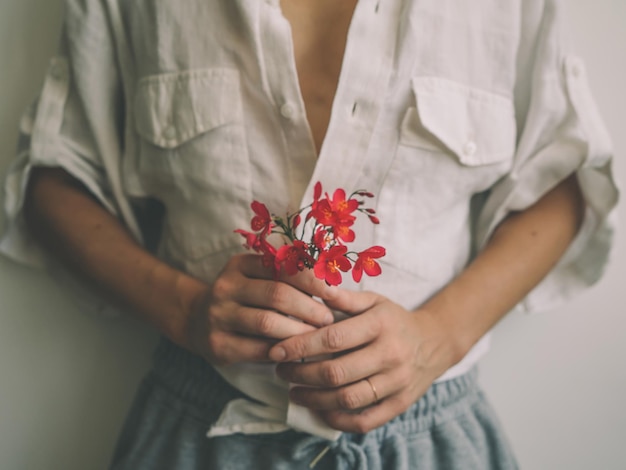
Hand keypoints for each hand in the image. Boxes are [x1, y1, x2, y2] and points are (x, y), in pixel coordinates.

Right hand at [184, 254, 336, 365]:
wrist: (196, 320)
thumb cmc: (243, 297)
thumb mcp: (256, 278)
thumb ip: (285, 276)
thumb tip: (332, 284)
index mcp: (240, 264)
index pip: (282, 266)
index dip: (312, 279)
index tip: (334, 292)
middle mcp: (226, 287)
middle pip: (277, 294)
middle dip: (309, 308)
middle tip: (328, 319)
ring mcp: (218, 315)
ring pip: (267, 322)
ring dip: (299, 331)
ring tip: (317, 336)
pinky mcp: (218, 344)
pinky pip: (257, 349)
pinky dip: (282, 350)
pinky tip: (297, 352)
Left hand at [268, 290, 461, 432]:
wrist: (434, 343)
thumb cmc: (394, 320)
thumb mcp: (374, 301)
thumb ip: (344, 298)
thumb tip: (313, 288)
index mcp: (380, 325)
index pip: (333, 339)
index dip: (300, 346)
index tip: (276, 351)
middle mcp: (390, 354)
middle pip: (336, 372)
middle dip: (301, 374)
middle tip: (281, 371)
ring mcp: (397, 382)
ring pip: (347, 399)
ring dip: (314, 399)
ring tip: (294, 392)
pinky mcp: (400, 404)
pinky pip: (365, 421)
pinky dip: (338, 420)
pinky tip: (320, 410)